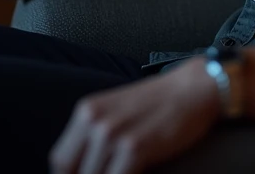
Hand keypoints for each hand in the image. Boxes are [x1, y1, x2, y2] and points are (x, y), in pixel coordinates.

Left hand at [49, 56, 220, 173]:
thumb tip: (81, 167)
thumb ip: (94, 136)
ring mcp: (113, 134)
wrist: (194, 89)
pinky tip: (138, 173)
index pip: (60, 160)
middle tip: (109, 173)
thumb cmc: (159, 103)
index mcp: (87, 111)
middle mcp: (95, 120)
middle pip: (70, 172)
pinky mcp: (134, 147)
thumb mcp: (116, 111)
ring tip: (126, 170)